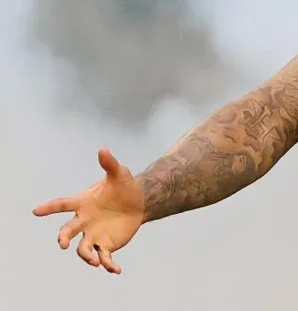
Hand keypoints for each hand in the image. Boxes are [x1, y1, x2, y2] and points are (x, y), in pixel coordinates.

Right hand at [32, 148, 144, 273]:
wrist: (139, 202)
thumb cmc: (124, 187)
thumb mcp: (120, 174)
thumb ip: (110, 164)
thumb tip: (103, 149)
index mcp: (83, 203)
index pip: (63, 204)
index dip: (49, 207)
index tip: (36, 211)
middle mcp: (84, 221)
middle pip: (68, 231)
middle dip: (64, 238)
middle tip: (62, 244)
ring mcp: (93, 234)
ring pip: (83, 249)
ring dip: (87, 256)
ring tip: (95, 261)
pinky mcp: (106, 245)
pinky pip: (104, 258)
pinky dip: (108, 265)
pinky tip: (116, 270)